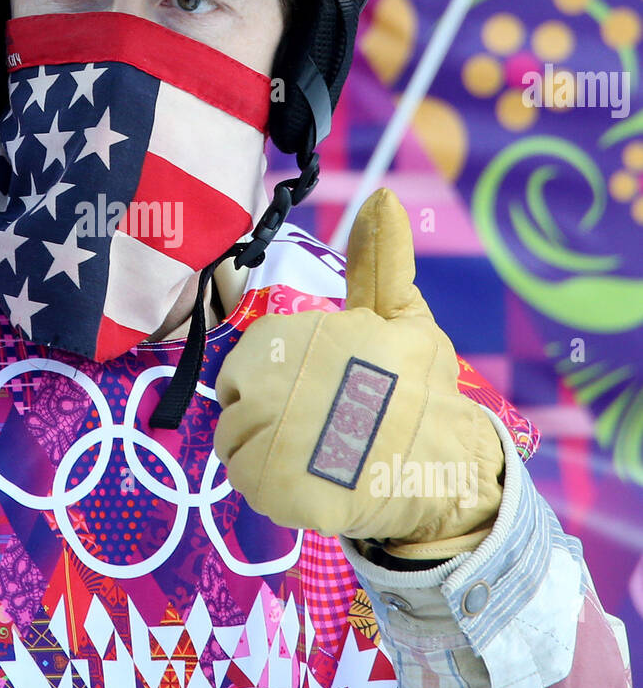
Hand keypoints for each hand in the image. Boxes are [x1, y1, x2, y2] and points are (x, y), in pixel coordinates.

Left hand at [213, 189, 504, 560]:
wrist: (449, 474)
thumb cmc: (423, 390)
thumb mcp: (403, 317)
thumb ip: (379, 260)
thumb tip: (383, 198)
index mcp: (299, 336)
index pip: (254, 356)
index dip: (289, 374)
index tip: (330, 387)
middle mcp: (275, 383)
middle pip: (240, 398)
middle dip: (275, 411)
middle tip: (327, 424)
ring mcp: (271, 439)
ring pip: (238, 441)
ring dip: (271, 449)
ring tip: (323, 452)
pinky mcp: (274, 489)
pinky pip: (248, 483)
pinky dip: (274, 485)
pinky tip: (315, 480)